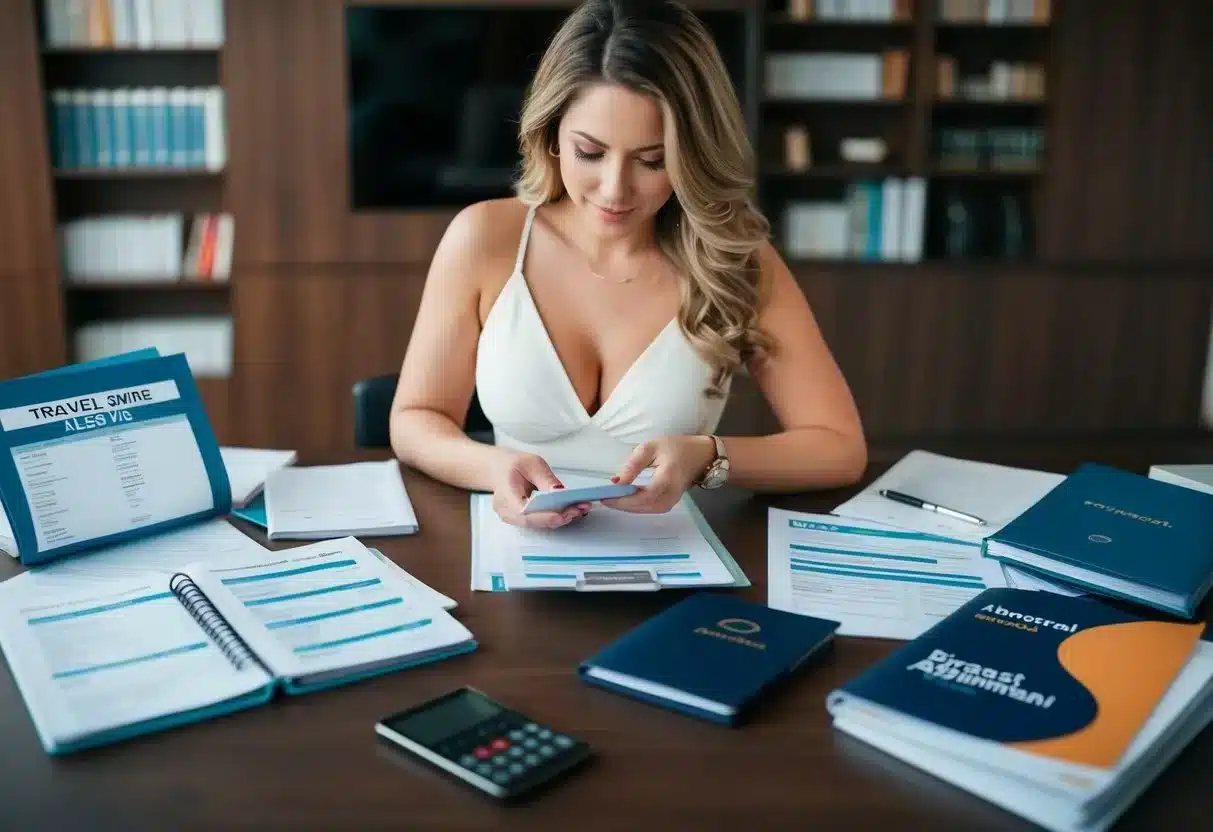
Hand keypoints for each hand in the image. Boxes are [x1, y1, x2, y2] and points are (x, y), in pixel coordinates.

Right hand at [490, 452, 590, 529]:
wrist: (499, 469)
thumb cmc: (512, 465)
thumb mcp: (532, 463)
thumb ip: (546, 479)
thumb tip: (561, 493)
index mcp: (505, 493)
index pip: (524, 511)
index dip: (545, 515)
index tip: (564, 512)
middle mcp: (506, 510)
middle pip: (533, 521)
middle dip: (558, 517)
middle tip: (579, 509)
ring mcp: (512, 518)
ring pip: (537, 524)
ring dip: (559, 518)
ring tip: (579, 509)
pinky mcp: (521, 520)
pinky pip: (539, 523)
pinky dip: (555, 518)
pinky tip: (570, 511)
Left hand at [602, 435, 716, 513]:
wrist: (700, 456)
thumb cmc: (676, 448)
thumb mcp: (652, 447)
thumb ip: (633, 464)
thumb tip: (616, 481)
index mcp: (666, 480)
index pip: (641, 497)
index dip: (622, 500)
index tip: (604, 497)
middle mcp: (670, 496)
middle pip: (641, 507)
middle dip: (620, 505)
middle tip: (602, 497)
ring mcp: (671, 502)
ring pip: (644, 510)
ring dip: (626, 506)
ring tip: (611, 498)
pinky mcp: (669, 503)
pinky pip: (649, 509)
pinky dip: (635, 506)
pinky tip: (624, 499)